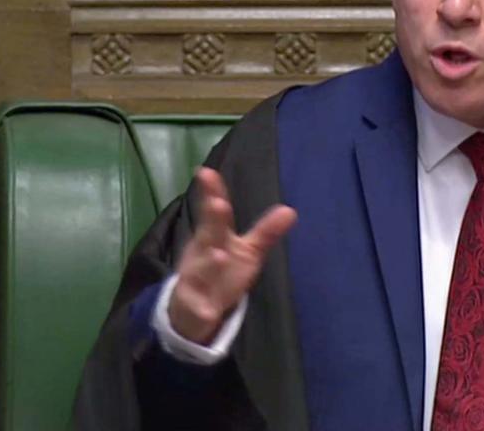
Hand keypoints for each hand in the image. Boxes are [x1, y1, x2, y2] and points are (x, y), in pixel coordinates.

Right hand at [168, 167, 296, 343]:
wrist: (192, 310)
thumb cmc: (222, 270)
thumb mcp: (247, 251)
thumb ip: (266, 232)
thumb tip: (291, 210)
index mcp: (214, 238)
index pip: (216, 214)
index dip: (212, 193)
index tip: (206, 172)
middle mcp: (203, 254)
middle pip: (208, 236)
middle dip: (212, 221)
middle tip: (218, 204)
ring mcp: (196, 281)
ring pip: (201, 272)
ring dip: (210, 263)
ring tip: (220, 254)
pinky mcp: (196, 308)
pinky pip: (199, 310)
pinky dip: (203, 310)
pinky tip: (210, 312)